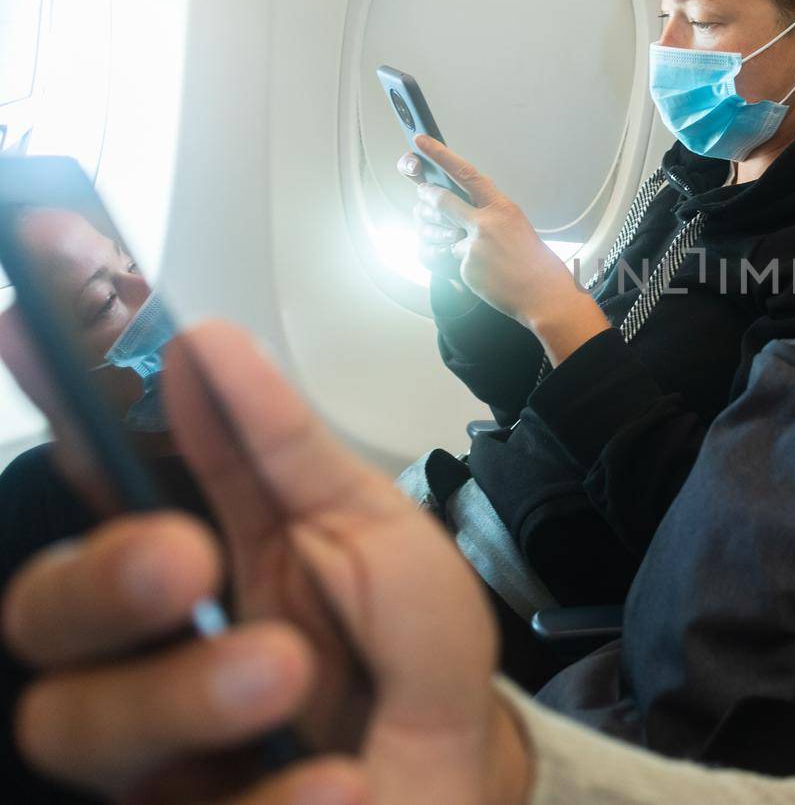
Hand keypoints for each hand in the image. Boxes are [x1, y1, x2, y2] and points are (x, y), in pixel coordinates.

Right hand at [0, 322, 532, 803]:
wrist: (462, 775)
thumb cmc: (409, 655)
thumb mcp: (376, 534)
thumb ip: (290, 450)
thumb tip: (204, 345)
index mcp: (196, 559)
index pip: (102, 485)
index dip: (68, 413)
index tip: (42, 325)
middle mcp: (149, 652)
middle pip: (45, 613)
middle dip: (101, 578)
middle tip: (184, 560)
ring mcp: (156, 754)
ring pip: (79, 727)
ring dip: (183, 693)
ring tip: (288, 672)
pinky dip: (272, 798)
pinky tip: (339, 782)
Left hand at [401, 137, 578, 327]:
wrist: (543, 293)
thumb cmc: (534, 260)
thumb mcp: (516, 225)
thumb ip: (489, 215)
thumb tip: (461, 212)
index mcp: (502, 207)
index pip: (466, 173)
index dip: (440, 155)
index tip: (421, 141)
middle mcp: (486, 222)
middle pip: (442, 200)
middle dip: (427, 195)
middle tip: (422, 193)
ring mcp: (474, 244)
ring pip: (447, 236)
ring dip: (453, 241)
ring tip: (482, 254)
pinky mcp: (466, 266)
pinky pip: (455, 261)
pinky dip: (468, 267)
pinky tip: (488, 274)